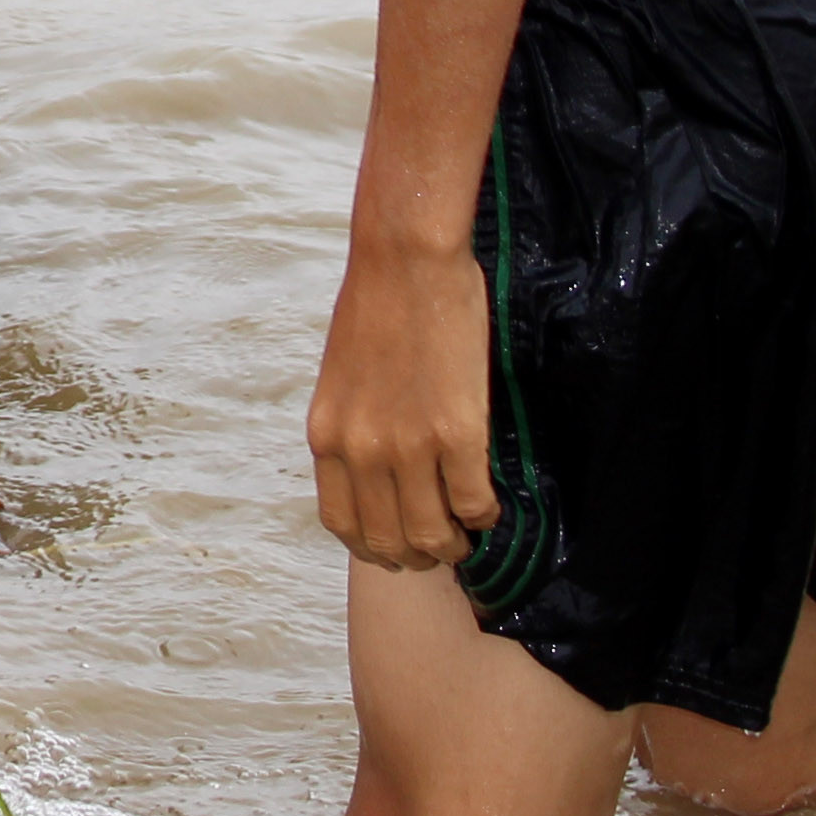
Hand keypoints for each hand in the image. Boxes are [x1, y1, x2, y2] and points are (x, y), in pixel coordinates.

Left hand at [305, 237, 500, 570]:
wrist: (404, 260)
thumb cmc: (377, 308)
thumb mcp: (341, 380)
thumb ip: (353, 429)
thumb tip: (376, 474)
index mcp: (327, 436)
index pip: (342, 525)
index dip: (373, 548)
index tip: (396, 545)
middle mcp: (361, 450)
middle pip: (388, 542)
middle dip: (417, 555)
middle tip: (441, 545)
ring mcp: (408, 445)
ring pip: (433, 535)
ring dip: (455, 544)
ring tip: (468, 531)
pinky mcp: (456, 433)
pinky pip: (474, 504)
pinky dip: (485, 515)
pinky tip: (488, 501)